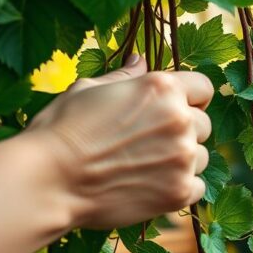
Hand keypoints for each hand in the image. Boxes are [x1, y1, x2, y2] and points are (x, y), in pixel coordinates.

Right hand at [25, 55, 213, 228]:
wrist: (49, 179)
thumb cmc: (61, 130)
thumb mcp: (88, 89)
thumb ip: (124, 76)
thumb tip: (139, 60)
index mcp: (162, 88)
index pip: (204, 87)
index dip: (191, 98)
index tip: (176, 109)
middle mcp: (180, 120)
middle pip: (204, 124)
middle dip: (184, 131)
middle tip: (150, 142)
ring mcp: (183, 158)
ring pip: (201, 157)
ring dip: (182, 161)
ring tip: (144, 165)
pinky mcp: (179, 192)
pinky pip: (197, 188)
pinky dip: (180, 188)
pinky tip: (151, 186)